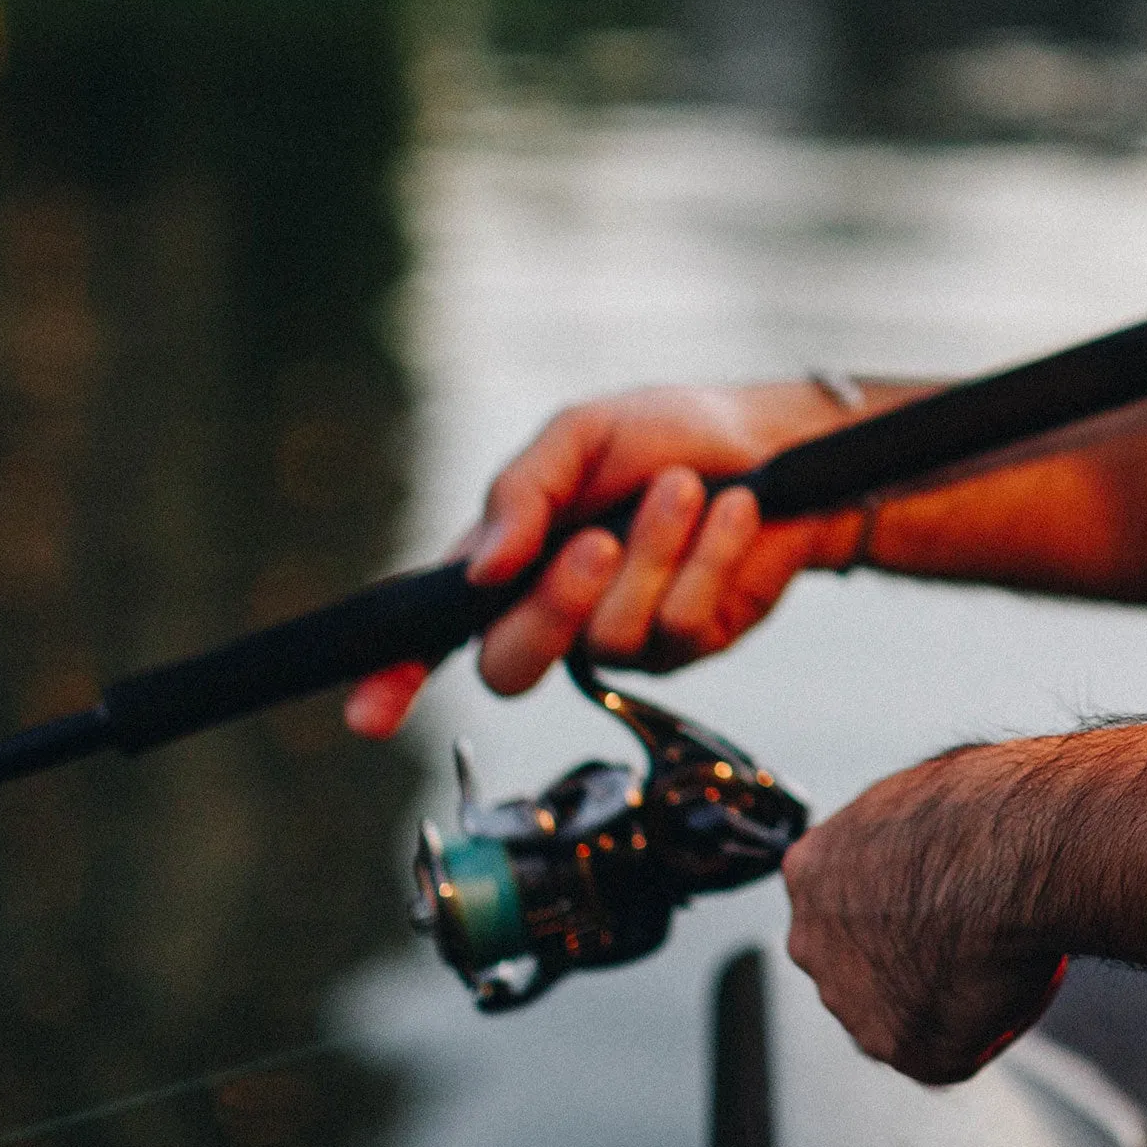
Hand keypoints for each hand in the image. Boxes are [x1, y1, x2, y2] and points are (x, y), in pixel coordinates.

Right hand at [345, 379, 910, 738]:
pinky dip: (711, 555)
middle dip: (553, 607)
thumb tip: (479, 569)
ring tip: (688, 488)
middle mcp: (555, 609)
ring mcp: (621, 635)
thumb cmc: (669, 431)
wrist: (775, 442)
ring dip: (655, 549)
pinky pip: (681, 622)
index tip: (370, 715)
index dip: (394, 678)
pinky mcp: (687, 643)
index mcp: (509, 558)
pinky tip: (734, 513)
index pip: (431, 629)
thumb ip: (523, 490)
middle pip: (510, 664)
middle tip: (598, 541)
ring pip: (609, 634)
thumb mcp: (584, 433)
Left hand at [782, 746, 1070, 1083]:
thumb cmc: (979, 807)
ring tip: (997, 946)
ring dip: (939, 990)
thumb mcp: (917, 796)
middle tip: (967, 923)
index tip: (935, 888)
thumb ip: (896, 838)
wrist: (1014, 855)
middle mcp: (814, 944)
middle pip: (859, 959)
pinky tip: (1012, 979)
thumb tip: (928, 845)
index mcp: (811, 870)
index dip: (894, 894)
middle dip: (905, 949)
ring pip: (901, 1008)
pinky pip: (952, 1047)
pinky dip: (985, 1024)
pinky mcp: (910, 1052)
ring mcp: (855, 1006)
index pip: (841, 896)